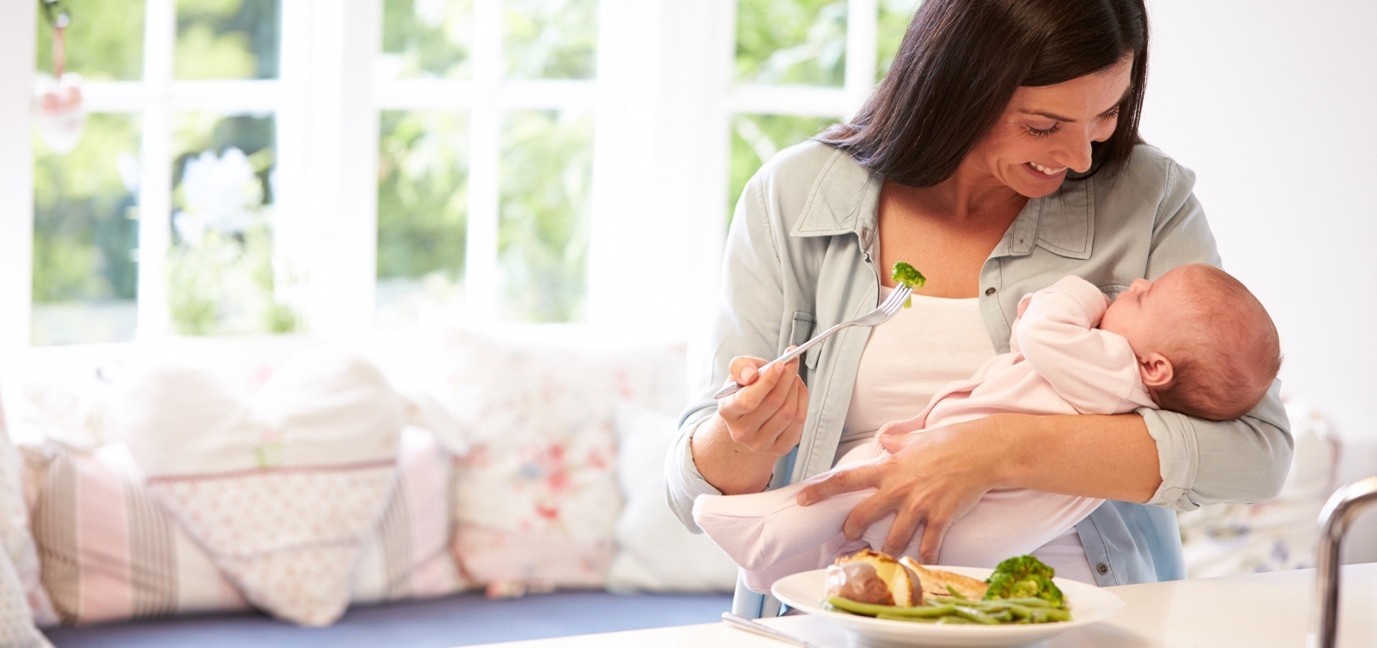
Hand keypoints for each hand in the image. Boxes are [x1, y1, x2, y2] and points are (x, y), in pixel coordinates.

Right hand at [716, 351, 808, 457]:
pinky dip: (803, 401)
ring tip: (793, 376)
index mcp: (727, 412)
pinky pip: (799, 422)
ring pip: (788, 412)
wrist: (749, 417)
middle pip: (774, 403)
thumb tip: (751, 374)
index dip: (768, 380)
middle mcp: (741, 432)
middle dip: (787, 378)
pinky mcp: (780, 448)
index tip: (781, 364)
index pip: (749, 399)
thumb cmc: (745, 390)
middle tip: (792, 363)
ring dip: (796, 388)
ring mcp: (760, 444)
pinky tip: (798, 391)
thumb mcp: (737, 374)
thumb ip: (741, 367)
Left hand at [796, 417, 999, 563]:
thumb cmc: (951, 441)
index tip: (802, 499)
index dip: (821, 490)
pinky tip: (922, 565)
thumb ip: (897, 444)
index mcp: (889, 468)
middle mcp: (899, 489)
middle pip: (862, 515)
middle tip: (848, 537)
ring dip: (886, 552)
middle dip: (851, 530)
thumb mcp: (917, 439)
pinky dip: (924, 559)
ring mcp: (920, 505)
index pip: (846, 479)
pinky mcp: (940, 518)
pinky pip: (928, 547)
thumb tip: (885, 441)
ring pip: (893, 539)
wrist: (983, 451)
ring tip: (883, 558)